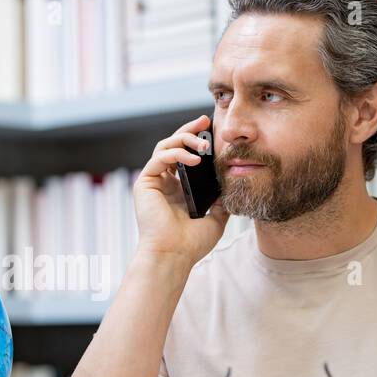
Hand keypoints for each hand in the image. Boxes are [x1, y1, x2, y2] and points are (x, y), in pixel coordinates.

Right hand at [133, 114, 229, 268]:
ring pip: (165, 147)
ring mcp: (153, 182)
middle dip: (190, 130)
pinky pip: (159, 158)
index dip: (197, 140)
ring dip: (184, 140)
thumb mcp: (216, 217)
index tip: (212, 130)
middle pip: (174, 145)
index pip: (186, 156)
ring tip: (203, 145)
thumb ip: (221, 199)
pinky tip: (193, 159)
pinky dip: (176, 154)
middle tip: (205, 121)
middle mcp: (164, 182)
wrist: (174, 255)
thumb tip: (232, 182)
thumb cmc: (191, 243)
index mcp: (178, 189)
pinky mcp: (144, 183)